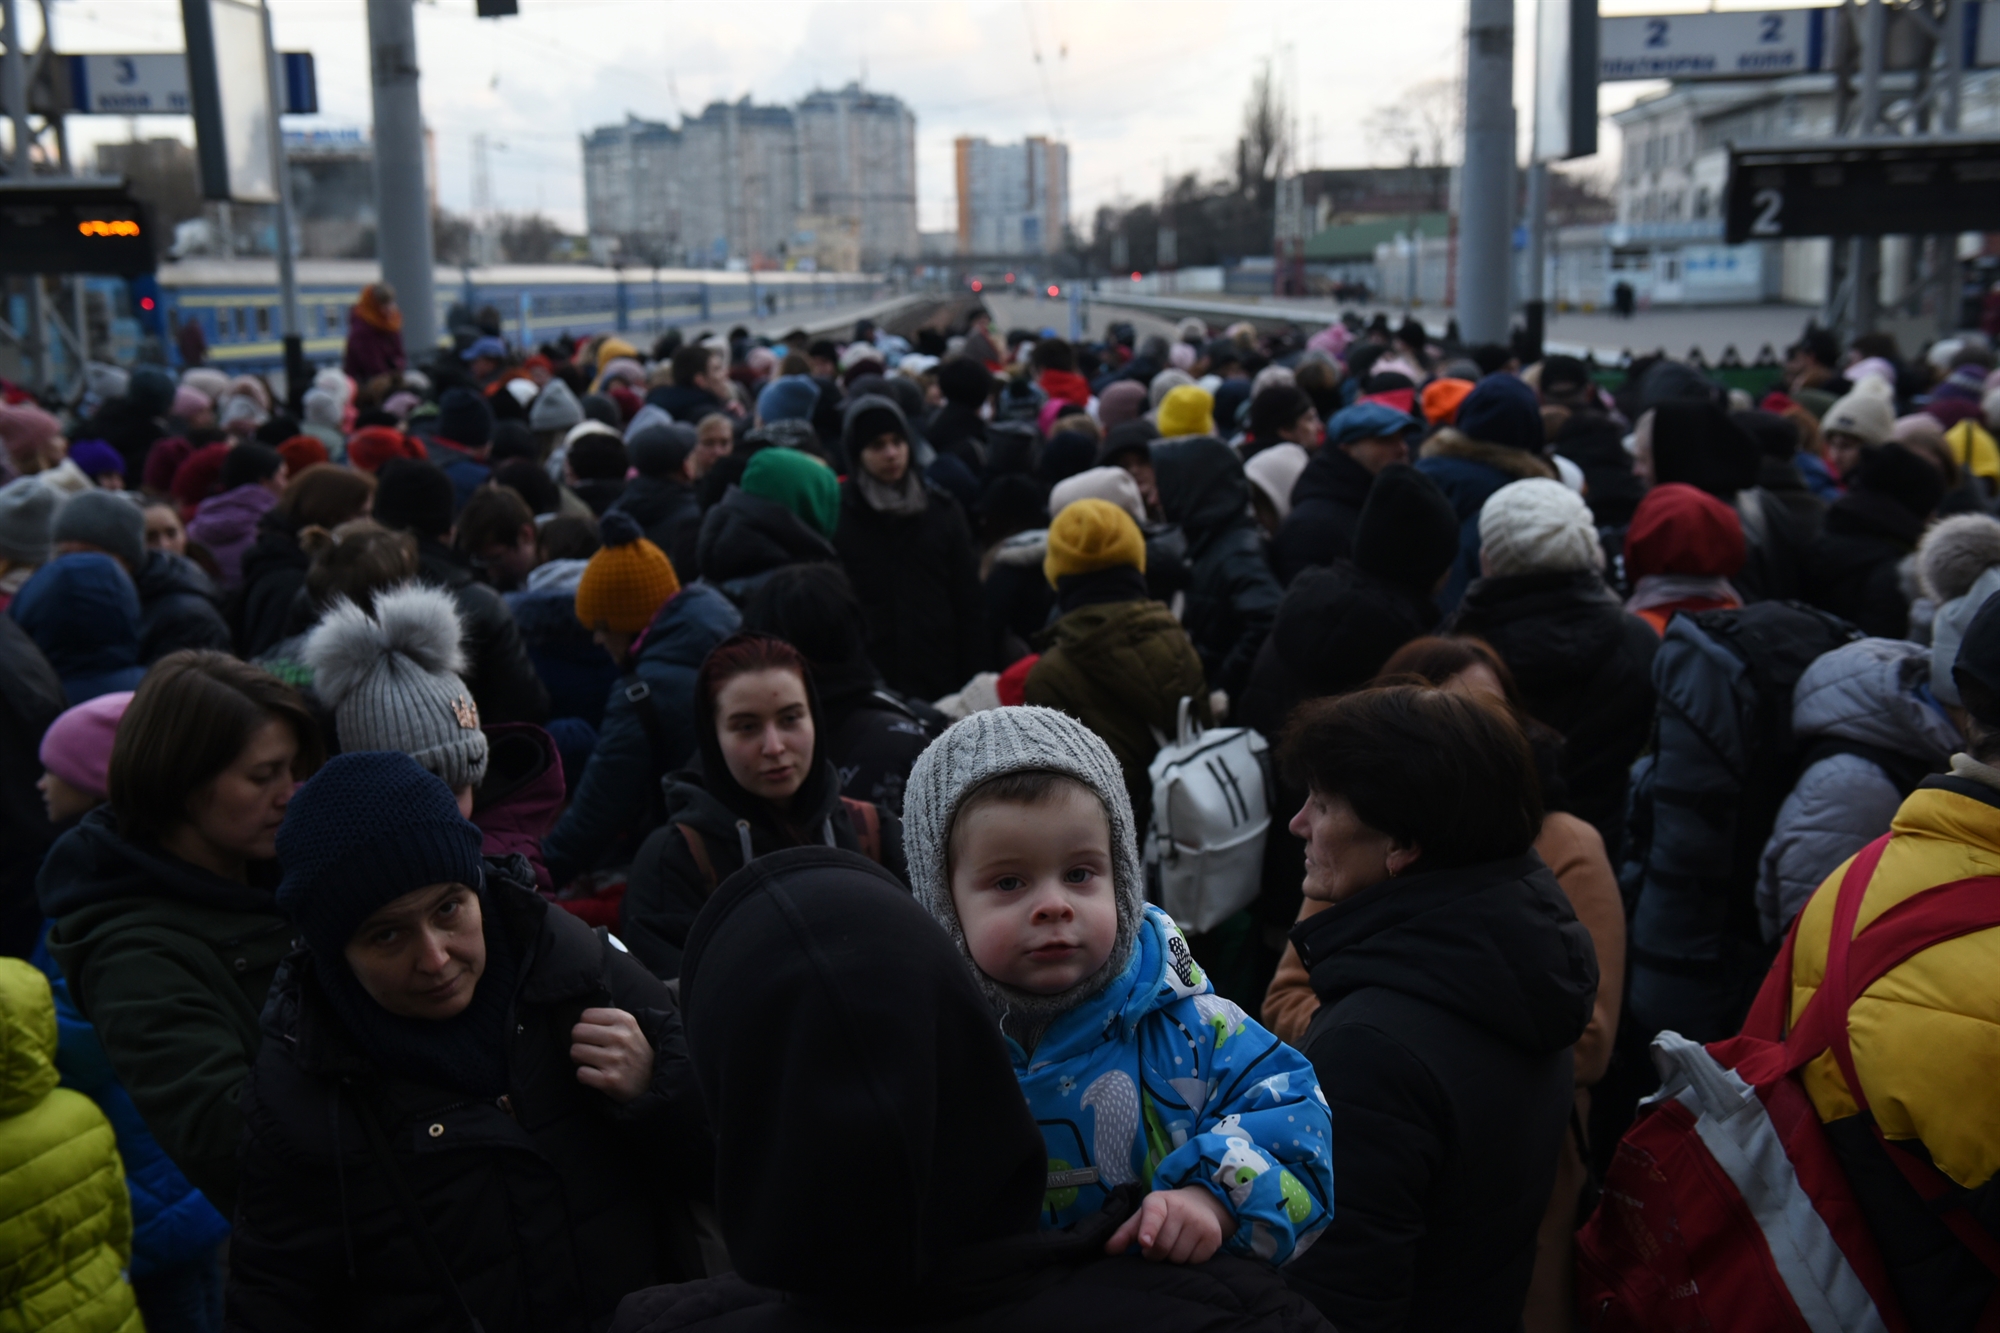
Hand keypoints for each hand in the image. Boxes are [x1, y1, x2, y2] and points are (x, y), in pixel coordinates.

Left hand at [570, 1007, 653, 1102]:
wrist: (654, 1080)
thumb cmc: (636, 1053)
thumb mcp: (630, 1028)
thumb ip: (607, 1021)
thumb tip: (579, 1022)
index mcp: (624, 1020)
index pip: (586, 1015)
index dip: (586, 1026)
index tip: (593, 1036)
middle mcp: (620, 1037)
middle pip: (577, 1032)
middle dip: (579, 1042)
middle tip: (589, 1049)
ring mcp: (615, 1059)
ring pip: (575, 1051)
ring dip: (580, 1059)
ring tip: (591, 1062)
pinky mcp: (609, 1080)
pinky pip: (580, 1073)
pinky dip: (584, 1076)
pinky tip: (594, 1075)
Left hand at [1105, 1185, 1233, 1263]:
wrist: (1202, 1204)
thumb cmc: (1165, 1214)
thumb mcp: (1144, 1216)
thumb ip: (1125, 1233)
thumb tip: (1108, 1249)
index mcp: (1159, 1200)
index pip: (1154, 1214)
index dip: (1148, 1229)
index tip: (1144, 1242)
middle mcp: (1182, 1208)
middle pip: (1162, 1246)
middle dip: (1155, 1253)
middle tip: (1157, 1244)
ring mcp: (1199, 1223)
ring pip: (1177, 1258)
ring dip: (1171, 1258)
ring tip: (1173, 1244)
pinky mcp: (1213, 1237)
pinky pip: (1194, 1262)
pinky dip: (1188, 1260)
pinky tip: (1188, 1247)